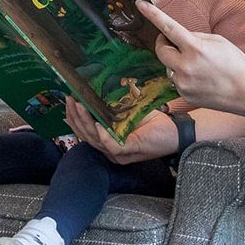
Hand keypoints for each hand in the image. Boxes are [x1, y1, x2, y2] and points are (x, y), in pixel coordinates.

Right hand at [63, 99, 180, 163]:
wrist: (176, 132)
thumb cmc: (154, 123)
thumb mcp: (130, 112)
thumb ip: (114, 107)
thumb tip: (98, 89)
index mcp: (109, 142)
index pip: (85, 132)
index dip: (74, 118)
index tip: (68, 101)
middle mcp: (110, 150)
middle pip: (86, 135)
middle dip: (75, 117)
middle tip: (69, 99)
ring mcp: (119, 154)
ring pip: (94, 140)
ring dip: (84, 122)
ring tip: (78, 105)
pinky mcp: (130, 151)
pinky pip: (111, 146)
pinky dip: (103, 135)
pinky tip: (97, 124)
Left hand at [137, 0, 244, 111]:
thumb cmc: (236, 63)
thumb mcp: (217, 41)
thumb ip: (195, 37)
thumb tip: (177, 38)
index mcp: (195, 48)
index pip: (168, 27)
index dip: (152, 14)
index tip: (140, 4)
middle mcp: (185, 66)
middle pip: (161, 50)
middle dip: (165, 44)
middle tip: (175, 42)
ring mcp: (183, 83)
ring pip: (169, 67)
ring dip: (176, 62)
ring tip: (199, 66)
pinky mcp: (184, 95)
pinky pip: (176, 81)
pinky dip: (183, 76)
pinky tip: (200, 79)